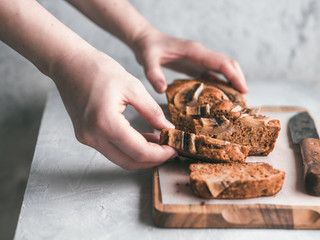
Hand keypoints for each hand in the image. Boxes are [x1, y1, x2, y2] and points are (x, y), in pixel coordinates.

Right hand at [50, 47, 176, 169]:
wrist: (69, 64)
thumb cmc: (98, 69)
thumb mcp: (133, 87)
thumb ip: (152, 111)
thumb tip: (168, 129)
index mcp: (105, 123)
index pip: (139, 152)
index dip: (160, 154)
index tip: (174, 148)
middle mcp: (92, 136)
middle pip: (129, 162)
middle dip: (153, 159)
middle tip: (169, 149)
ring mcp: (86, 137)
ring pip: (120, 158)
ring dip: (141, 155)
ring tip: (159, 142)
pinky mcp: (85, 135)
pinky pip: (111, 149)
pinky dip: (129, 148)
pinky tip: (143, 137)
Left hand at [131, 29, 247, 93]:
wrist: (146, 40)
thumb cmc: (148, 48)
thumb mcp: (147, 60)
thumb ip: (153, 74)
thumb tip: (162, 90)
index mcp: (195, 51)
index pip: (221, 62)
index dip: (234, 76)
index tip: (243, 90)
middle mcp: (201, 55)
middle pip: (228, 65)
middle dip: (238, 80)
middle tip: (243, 100)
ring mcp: (199, 60)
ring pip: (223, 70)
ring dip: (232, 83)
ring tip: (236, 101)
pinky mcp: (195, 66)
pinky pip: (213, 74)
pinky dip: (220, 85)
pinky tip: (221, 97)